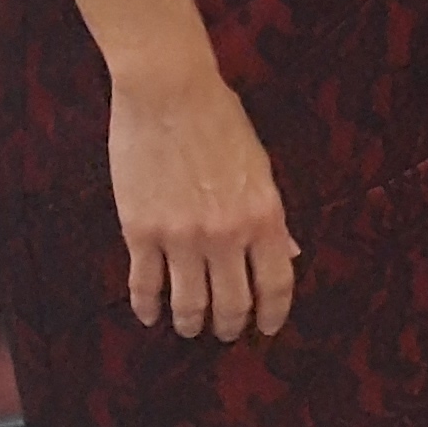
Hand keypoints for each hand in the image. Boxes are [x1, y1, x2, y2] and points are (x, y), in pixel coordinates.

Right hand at [105, 68, 295, 340]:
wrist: (169, 93)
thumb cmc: (221, 122)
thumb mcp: (260, 168)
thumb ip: (271, 217)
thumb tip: (287, 254)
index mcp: (264, 216)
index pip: (276, 283)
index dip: (273, 313)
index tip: (267, 328)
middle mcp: (225, 234)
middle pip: (231, 303)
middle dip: (229, 326)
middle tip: (226, 334)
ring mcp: (181, 236)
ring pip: (188, 303)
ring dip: (190, 323)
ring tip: (189, 328)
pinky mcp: (140, 231)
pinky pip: (144, 284)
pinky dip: (147, 306)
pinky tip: (150, 315)